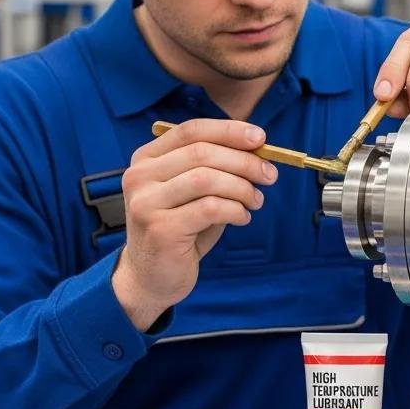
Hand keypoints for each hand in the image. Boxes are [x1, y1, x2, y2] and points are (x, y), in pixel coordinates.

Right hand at [112, 119, 276, 330]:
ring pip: (207, 179)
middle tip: (269, 175)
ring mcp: (146, 203)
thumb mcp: (195, 193)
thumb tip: (257, 150)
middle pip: (202, 153)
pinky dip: (235, 210)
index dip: (229, 131)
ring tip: (255, 200)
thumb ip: (216, 169)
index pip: (191, 131)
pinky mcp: (160, 229)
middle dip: (244, 161)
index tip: (261, 138)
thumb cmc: (180, 231)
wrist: (151, 277)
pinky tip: (241, 217)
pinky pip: (210, 208)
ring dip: (241, 188)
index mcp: (146, 159)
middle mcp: (140, 177)